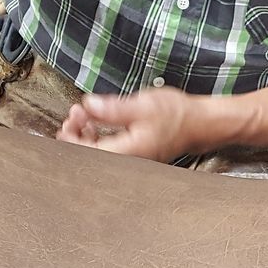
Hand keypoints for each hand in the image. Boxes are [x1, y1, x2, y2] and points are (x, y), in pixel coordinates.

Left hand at [58, 90, 218, 162]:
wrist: (200, 124)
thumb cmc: (178, 115)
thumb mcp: (143, 105)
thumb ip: (113, 109)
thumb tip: (89, 106)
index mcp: (128, 152)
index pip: (88, 155)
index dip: (72, 141)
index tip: (68, 122)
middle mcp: (128, 162)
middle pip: (89, 158)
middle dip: (76, 135)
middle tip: (75, 113)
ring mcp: (130, 160)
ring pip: (97, 154)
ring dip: (85, 135)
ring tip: (84, 114)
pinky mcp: (132, 155)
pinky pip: (106, 151)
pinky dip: (97, 137)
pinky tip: (95, 123)